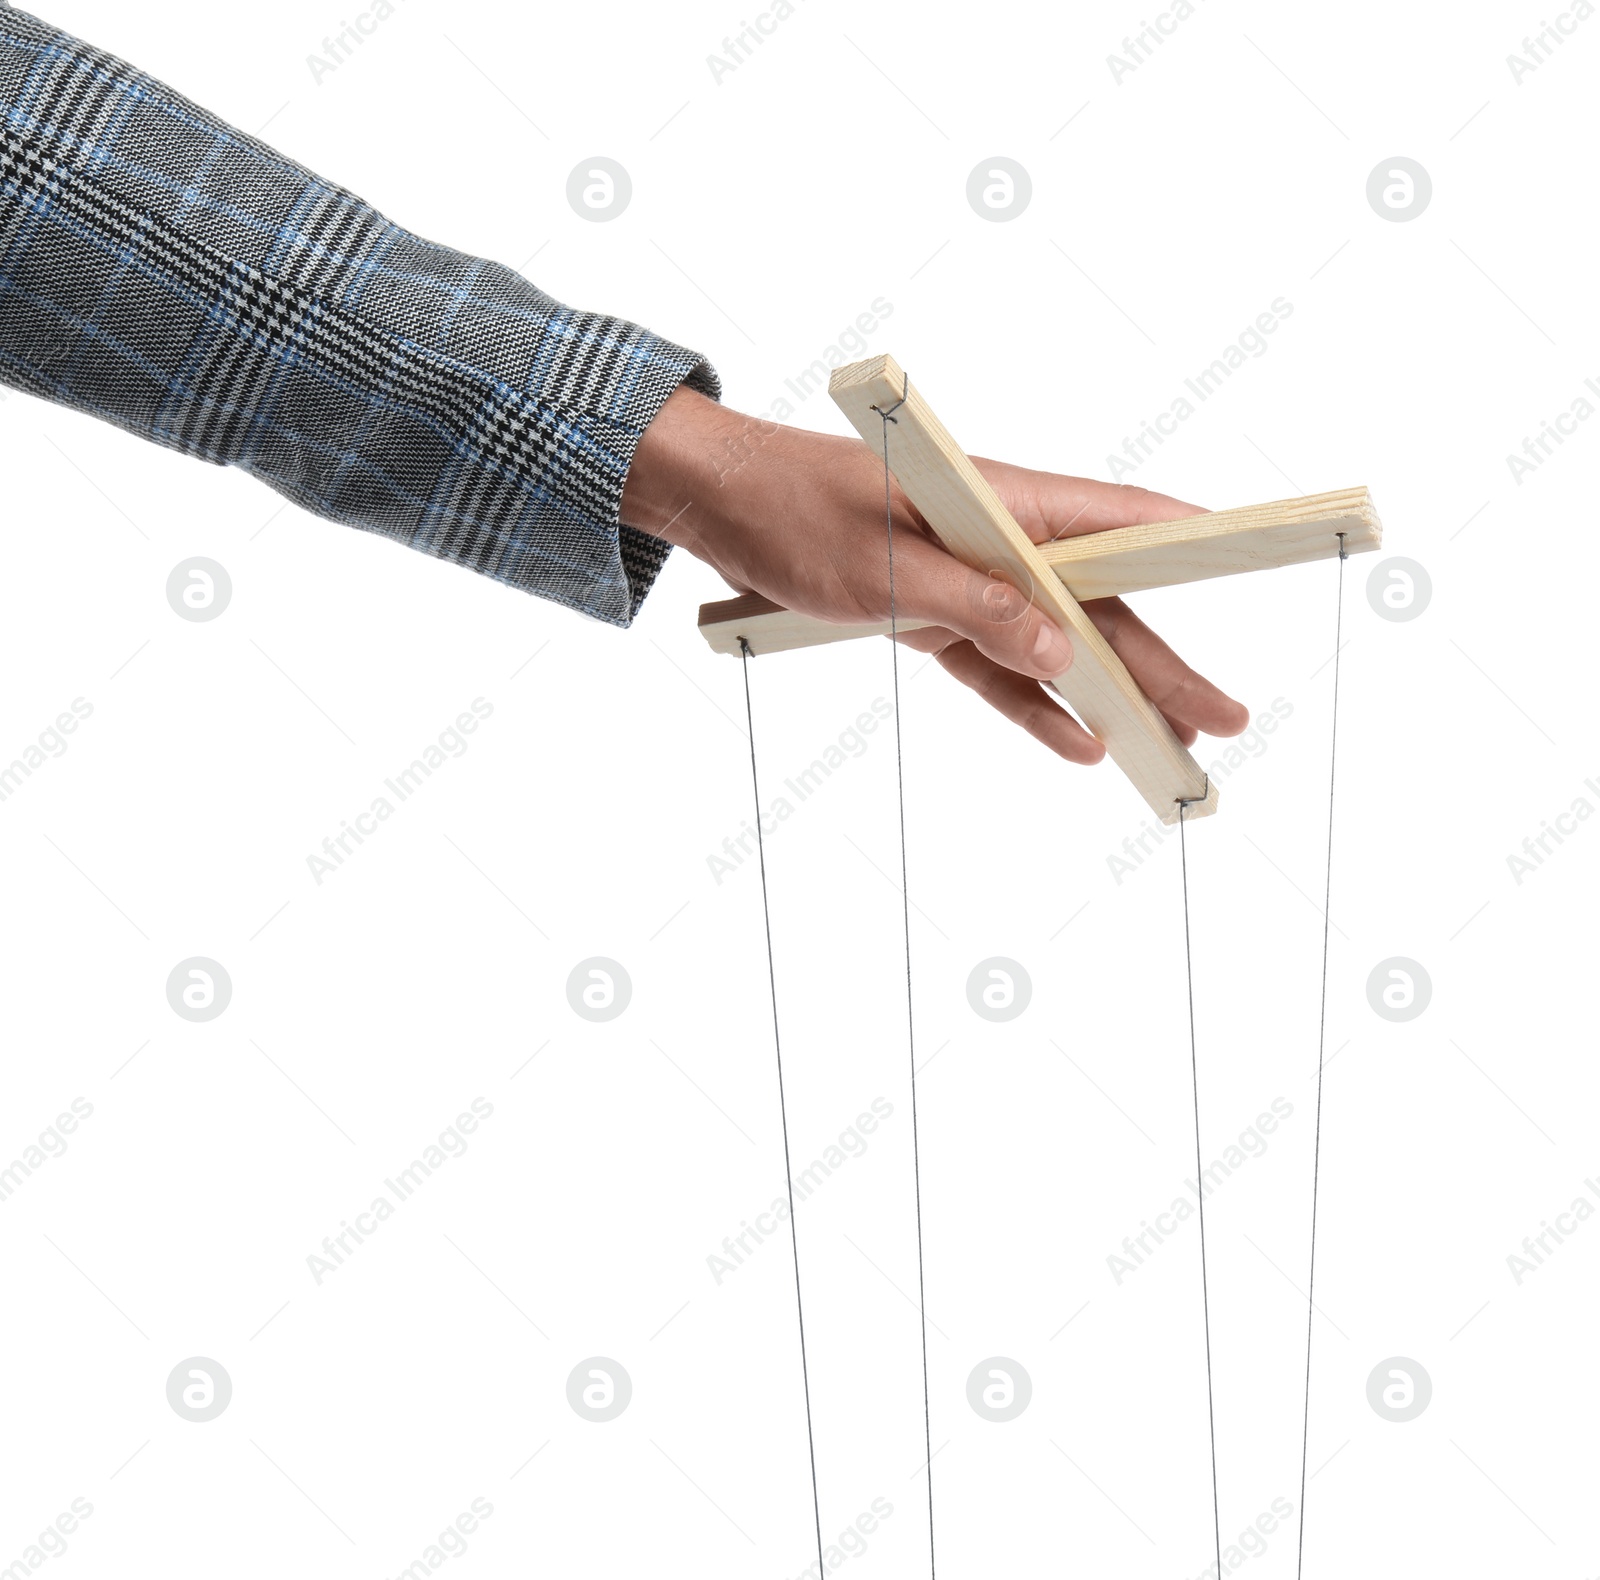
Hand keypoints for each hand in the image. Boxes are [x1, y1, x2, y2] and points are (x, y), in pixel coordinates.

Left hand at [622, 386, 1249, 762]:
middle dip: (1164, 661)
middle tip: (1224, 718)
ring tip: (1169, 746)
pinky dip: (1030, 703)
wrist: (721, 509)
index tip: (1261, 558)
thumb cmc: (796, 509)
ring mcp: (971, 582)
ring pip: (1056, 645)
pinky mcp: (934, 617)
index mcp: (1005, 503)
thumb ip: (978, 608)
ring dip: (1109, 696)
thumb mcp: (886, 567)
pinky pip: (995, 668)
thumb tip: (1063, 651)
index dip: (1194, 542)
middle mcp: (1001, 541)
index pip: (1124, 518)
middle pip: (1102, 604)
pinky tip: (1076, 741)